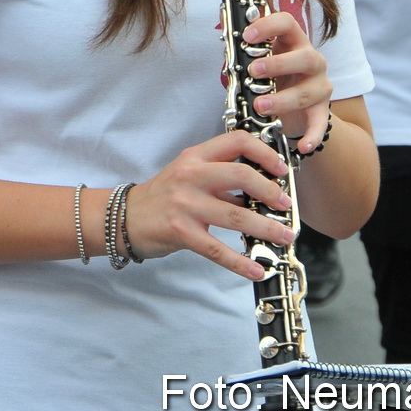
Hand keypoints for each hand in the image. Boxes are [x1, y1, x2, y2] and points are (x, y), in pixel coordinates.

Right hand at [125, 130, 297, 280]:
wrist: (124, 218)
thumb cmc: (162, 196)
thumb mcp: (188, 174)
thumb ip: (220, 177)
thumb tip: (261, 191)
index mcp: (195, 157)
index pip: (236, 141)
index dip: (265, 154)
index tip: (281, 171)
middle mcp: (190, 176)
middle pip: (241, 175)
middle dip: (271, 192)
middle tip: (286, 206)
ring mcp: (185, 204)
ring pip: (236, 214)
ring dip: (266, 229)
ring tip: (284, 237)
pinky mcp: (181, 232)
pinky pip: (218, 250)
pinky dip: (240, 262)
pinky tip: (256, 269)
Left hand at [238, 8, 331, 146]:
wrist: (292, 107)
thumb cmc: (269, 77)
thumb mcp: (257, 61)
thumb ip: (242, 50)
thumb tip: (223, 31)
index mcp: (292, 41)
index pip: (287, 23)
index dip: (268, 26)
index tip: (248, 36)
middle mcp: (311, 60)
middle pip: (305, 57)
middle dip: (278, 64)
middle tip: (253, 71)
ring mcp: (319, 85)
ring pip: (309, 91)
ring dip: (284, 99)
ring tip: (260, 106)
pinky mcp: (323, 110)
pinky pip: (321, 123)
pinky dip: (313, 135)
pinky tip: (303, 146)